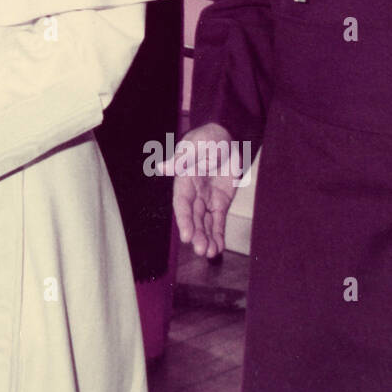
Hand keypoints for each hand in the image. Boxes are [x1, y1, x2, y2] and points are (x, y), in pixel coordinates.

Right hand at [158, 122, 238, 258]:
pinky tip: (217, 248)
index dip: (184, 220)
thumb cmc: (208, 139)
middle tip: (201, 250)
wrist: (228, 138)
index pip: (182, 204)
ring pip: (205, 223)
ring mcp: (206, 199)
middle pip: (194, 218)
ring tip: (209, 253)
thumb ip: (182, 159)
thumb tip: (163, 168)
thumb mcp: (196, 146)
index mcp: (184, 181)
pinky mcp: (220, 203)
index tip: (186, 236)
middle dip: (197, 234)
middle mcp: (193, 193)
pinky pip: (218, 221)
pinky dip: (218, 234)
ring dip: (206, 238)